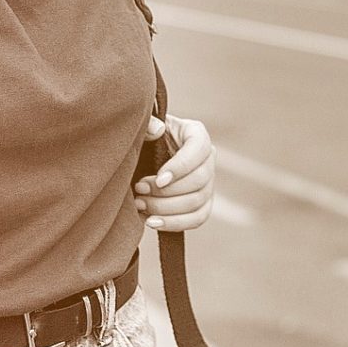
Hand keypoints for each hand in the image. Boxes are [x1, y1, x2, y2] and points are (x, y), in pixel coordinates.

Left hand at [134, 115, 214, 231]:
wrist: (139, 157)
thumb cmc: (142, 138)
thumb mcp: (143, 126)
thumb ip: (147, 124)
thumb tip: (158, 129)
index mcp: (196, 134)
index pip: (199, 150)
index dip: (181, 167)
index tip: (159, 179)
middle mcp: (207, 158)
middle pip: (200, 180)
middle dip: (168, 191)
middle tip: (140, 190)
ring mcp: (208, 182)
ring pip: (197, 201)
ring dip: (166, 207)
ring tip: (140, 204)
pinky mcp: (202, 204)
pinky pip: (197, 218)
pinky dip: (174, 223)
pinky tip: (152, 222)